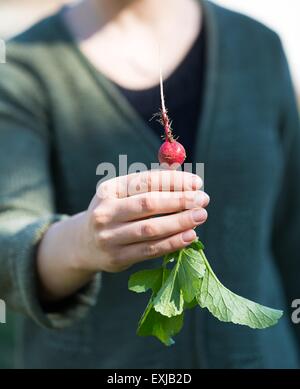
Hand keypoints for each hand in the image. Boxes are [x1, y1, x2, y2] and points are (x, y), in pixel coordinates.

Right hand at [79, 170, 208, 272]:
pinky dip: (172, 243)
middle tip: (203, 199)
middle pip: (148, 204)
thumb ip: (150, 185)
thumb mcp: (122, 194)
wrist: (85, 244)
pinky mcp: (117, 258)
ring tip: (200, 215)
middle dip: (179, 200)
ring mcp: (109, 237)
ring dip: (180, 222)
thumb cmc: (114, 213)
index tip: (196, 182)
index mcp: (108, 190)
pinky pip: (150, 250)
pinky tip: (190, 236)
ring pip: (151, 229)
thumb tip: (183, 176)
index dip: (173, 181)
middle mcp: (105, 212)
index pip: (145, 181)